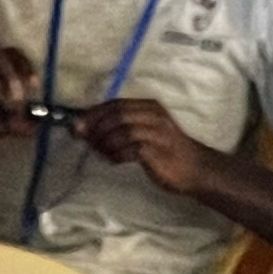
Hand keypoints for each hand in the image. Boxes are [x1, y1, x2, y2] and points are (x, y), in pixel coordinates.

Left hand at [70, 97, 212, 195]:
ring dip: (105, 143)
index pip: (115, 104)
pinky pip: (131, 149)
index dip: (93, 113)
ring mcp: (157, 132)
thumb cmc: (165, 152)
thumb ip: (117, 129)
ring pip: (122, 130)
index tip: (77, 126)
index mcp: (149, 107)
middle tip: (86, 141)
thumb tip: (85, 130)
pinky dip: (117, 155)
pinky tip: (114, 161)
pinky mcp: (158, 151)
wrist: (195, 169)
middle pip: (117, 114)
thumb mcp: (142, 134)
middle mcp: (153, 115)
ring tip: (101, 154)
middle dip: (96, 127)